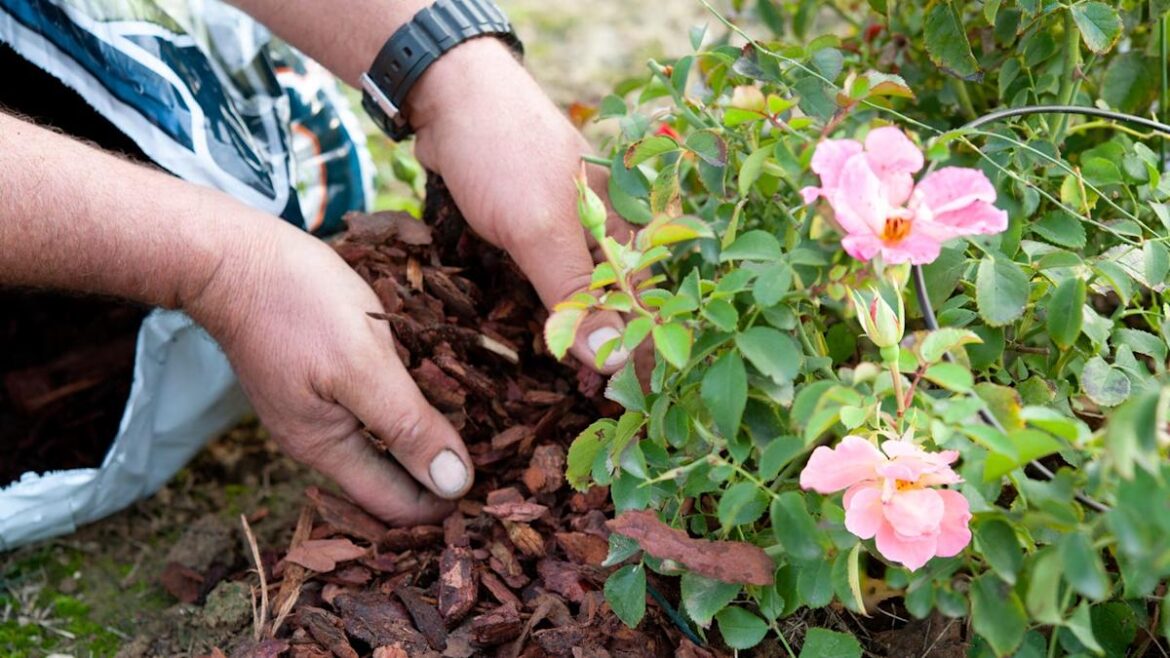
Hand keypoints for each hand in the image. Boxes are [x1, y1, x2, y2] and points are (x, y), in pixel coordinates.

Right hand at [186, 217, 472, 524]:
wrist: (231, 256)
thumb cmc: (298, 304)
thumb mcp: (363, 365)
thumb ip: (407, 426)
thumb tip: (454, 486)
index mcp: (327, 447)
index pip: (395, 505)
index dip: (442, 505)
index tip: (492, 489)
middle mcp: (318, 438)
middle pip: (389, 478)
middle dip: (437, 474)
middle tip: (497, 457)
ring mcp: (313, 406)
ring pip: (381, 441)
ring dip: (423, 438)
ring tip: (479, 422)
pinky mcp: (315, 376)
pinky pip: (368, 406)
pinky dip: (403, 406)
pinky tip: (434, 386)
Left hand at [408, 39, 634, 371]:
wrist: (445, 96)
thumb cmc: (503, 154)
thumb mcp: (540, 230)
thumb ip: (575, 294)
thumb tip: (614, 360)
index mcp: (624, 225)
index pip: (647, 301)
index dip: (643, 349)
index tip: (636, 402)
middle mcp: (602, 230)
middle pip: (614, 303)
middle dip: (607, 350)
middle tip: (594, 404)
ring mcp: (564, 229)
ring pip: (577, 295)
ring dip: (572, 335)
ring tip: (567, 386)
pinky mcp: (528, 231)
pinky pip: (542, 281)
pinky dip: (540, 311)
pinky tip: (533, 341)